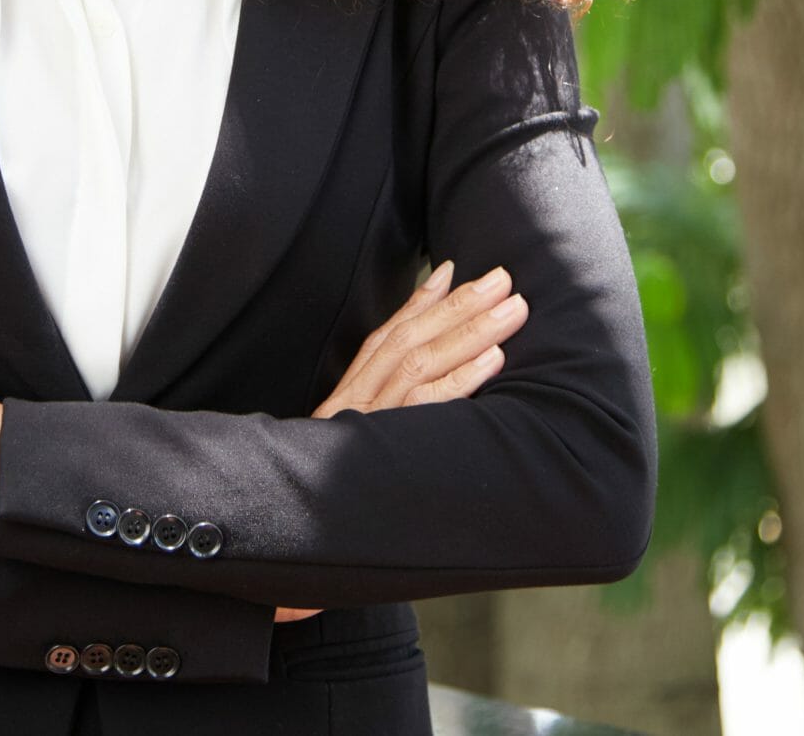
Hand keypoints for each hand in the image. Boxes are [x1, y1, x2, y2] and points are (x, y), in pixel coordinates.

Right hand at [271, 259, 528, 622]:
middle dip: (460, 306)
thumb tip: (411, 372)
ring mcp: (368, 425)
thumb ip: (379, 401)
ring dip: (470, 331)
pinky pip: (426, 408)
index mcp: (349, 397)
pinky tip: (494, 359)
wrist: (290, 533)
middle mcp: (355, 403)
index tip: (459, 270)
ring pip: (421, 364)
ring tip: (513, 309)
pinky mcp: (382, 448)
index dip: (423, 301)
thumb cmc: (333, 490)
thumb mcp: (351, 437)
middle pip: (410, 340)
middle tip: (505, 279)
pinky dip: (461, 379)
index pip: (387, 337)